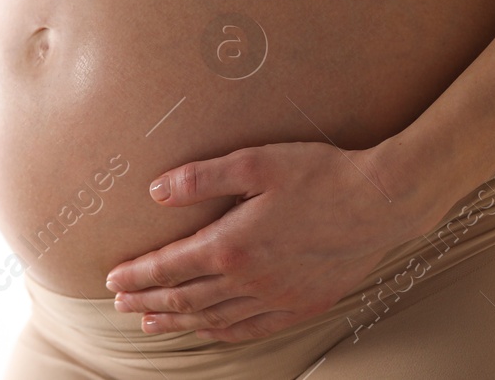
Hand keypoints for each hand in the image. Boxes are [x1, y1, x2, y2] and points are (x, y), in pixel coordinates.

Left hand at [105, 141, 433, 341]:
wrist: (382, 202)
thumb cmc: (321, 174)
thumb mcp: (256, 162)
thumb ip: (202, 178)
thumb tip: (156, 191)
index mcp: (232, 245)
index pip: (170, 266)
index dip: (138, 274)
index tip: (112, 280)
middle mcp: (250, 280)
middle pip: (185, 298)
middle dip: (148, 300)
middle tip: (120, 305)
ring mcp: (277, 298)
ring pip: (214, 319)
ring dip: (178, 320)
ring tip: (151, 322)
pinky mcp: (302, 305)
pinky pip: (251, 329)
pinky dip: (221, 332)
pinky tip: (209, 330)